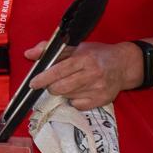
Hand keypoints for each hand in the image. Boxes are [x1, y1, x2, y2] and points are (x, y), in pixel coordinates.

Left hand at [25, 40, 139, 110]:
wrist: (124, 64)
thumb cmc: (96, 54)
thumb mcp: (75, 46)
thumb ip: (50, 49)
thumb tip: (28, 54)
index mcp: (85, 58)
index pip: (59, 70)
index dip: (44, 78)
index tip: (33, 83)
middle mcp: (93, 74)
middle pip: (61, 87)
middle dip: (51, 86)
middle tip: (52, 82)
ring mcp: (98, 89)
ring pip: (67, 97)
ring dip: (63, 92)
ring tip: (71, 83)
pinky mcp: (102, 100)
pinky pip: (77, 105)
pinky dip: (73, 100)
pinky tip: (80, 91)